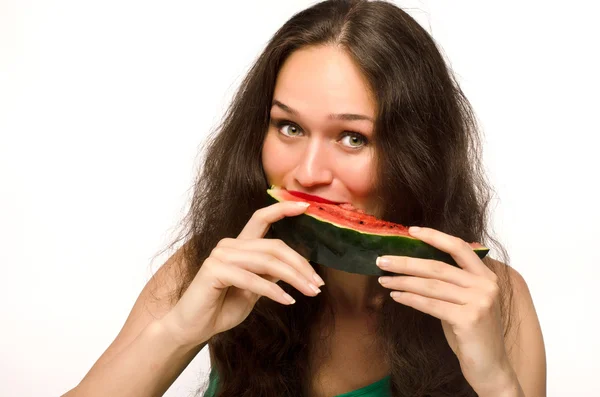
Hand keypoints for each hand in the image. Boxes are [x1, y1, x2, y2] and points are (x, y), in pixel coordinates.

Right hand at [162, 201, 324, 347]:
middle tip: (318, 283)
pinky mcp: (214, 270)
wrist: (193, 328)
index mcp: (238, 245)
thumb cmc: (221, 308)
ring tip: (311, 292)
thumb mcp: (254, 290)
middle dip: (300, 264)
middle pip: (274, 246)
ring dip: (294, 278)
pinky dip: (273, 291)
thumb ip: (270, 275)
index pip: (261, 218)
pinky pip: (251, 279)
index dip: (283, 209)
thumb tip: (295, 267)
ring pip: (267, 261)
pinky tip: (288, 301)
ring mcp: (220, 256)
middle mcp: (229, 245)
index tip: (306, 206)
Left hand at [376, 226, 517, 394]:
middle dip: (406, 261)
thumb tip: (416, 263)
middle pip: (438, 266)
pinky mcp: (469, 319)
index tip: (410, 231)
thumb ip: (451, 282)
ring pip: (431, 285)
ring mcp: (479, 302)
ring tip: (383, 279)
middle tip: (382, 259)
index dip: (434, 236)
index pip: (459, 247)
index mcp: (486, 276)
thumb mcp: (465, 301)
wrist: (490, 367)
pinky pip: (430, 304)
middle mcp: (486, 285)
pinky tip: (396, 296)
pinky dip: (410, 299)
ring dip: (402, 281)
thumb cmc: (472, 333)